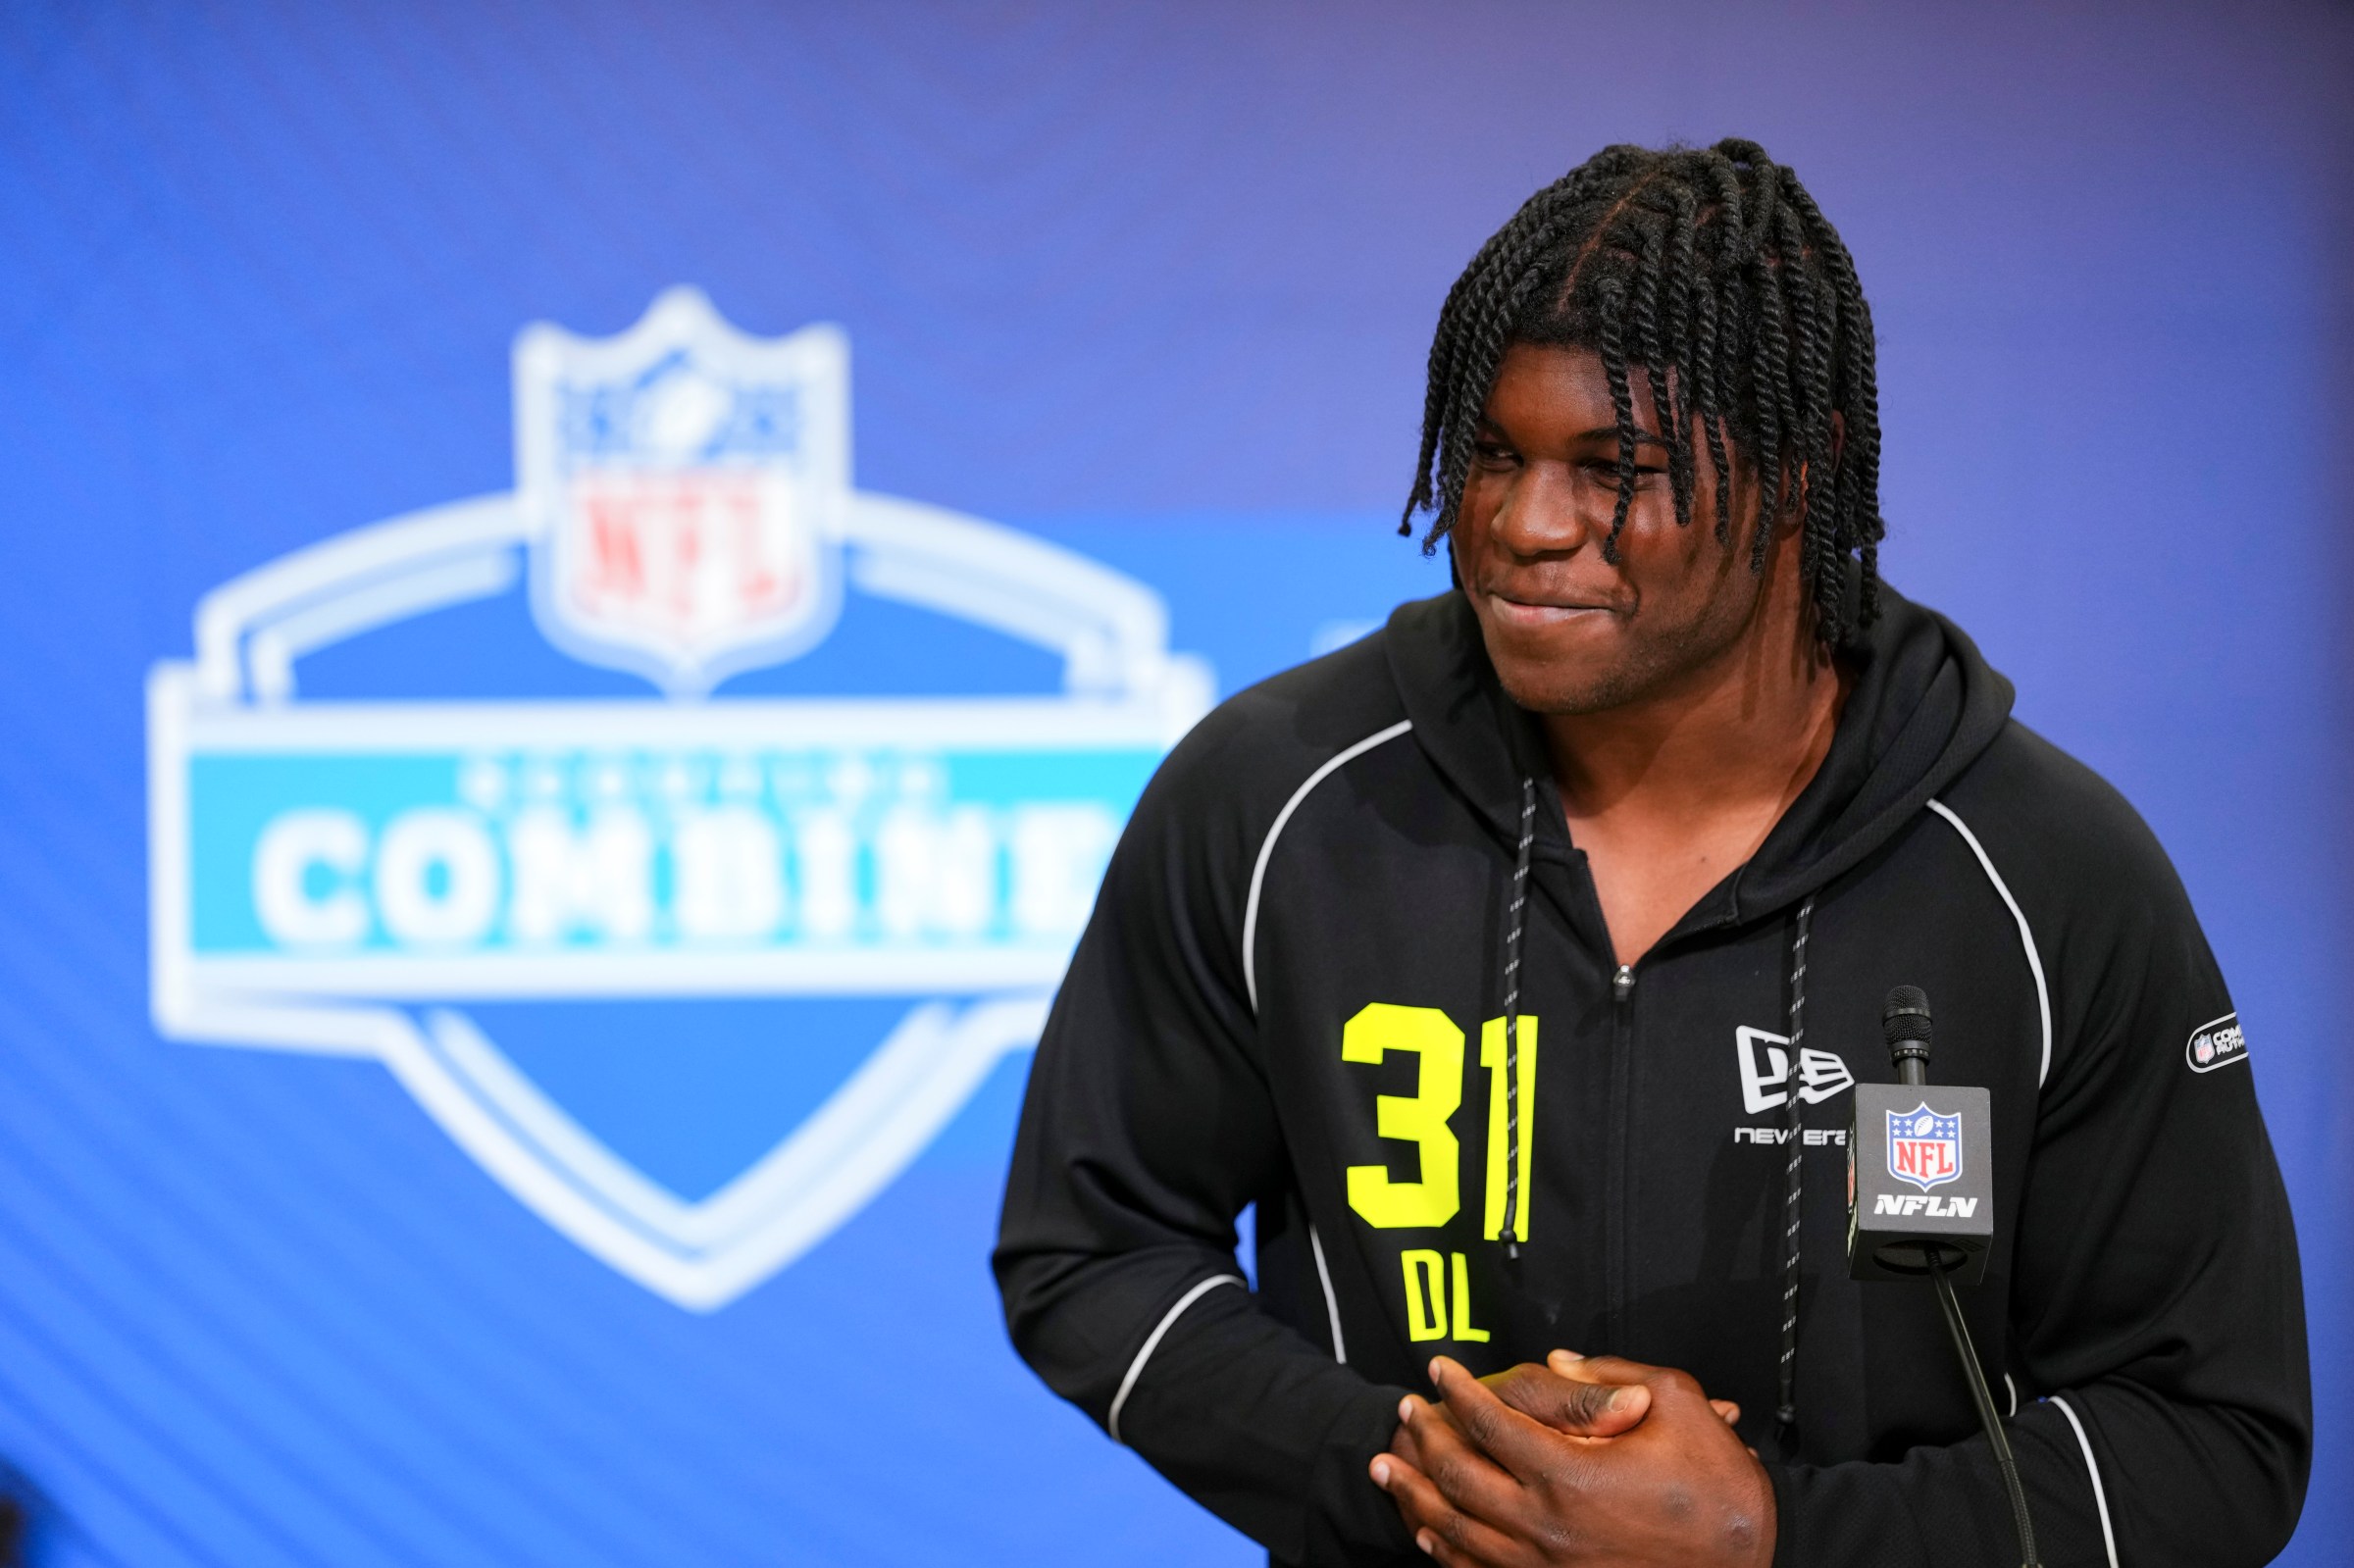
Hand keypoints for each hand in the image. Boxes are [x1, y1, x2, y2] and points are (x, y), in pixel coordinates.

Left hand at [1370, 1353, 1773, 1566]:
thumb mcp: (1680, 1408)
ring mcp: (1543, 1567)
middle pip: (1457, 1476)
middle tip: (1403, 1410)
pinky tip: (1428, 1534)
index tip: (1438, 1367)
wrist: (1745, 1566)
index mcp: (1569, 1473)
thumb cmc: (1718, 1489)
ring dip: (1415, 1494)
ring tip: (1387, 1466)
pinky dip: (1445, 1551)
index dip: (1458, 1390)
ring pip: (1456, 1530)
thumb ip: (1612, 1377)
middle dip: (1424, 1438)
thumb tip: (1558, 1361)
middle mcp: (1545, 1525)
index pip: (1490, 1423)